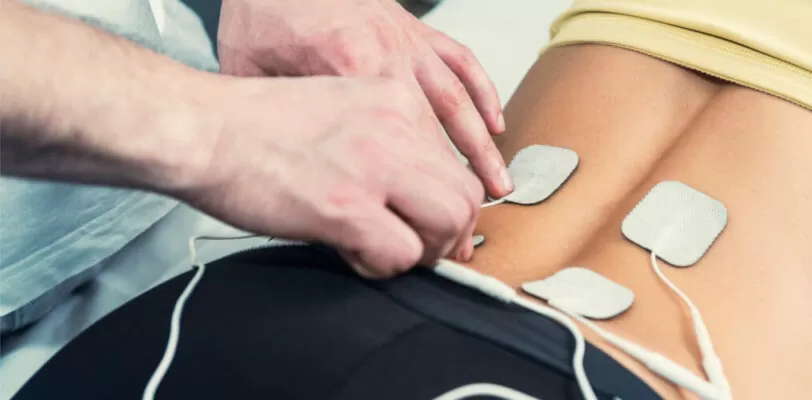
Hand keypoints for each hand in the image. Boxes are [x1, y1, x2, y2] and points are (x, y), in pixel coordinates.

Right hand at [181, 76, 485, 276]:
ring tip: (390, 252)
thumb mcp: (340, 110)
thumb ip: (384, 142)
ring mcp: (373, 167)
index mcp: (394, 101)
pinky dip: (384, 267)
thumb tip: (411, 191)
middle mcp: (394, 129)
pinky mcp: (346, 207)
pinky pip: (401, 254)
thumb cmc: (255, 126)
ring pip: (449, 223)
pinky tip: (354, 255)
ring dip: (427, 252)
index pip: (454, 163)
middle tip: (420, 248)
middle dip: (451, 234)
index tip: (431, 225)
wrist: (202, 128)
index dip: (448, 205)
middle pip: (466, 196)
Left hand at [217, 0, 510, 195]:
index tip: (421, 229)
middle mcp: (389, 54)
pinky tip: (495, 125)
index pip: (395, 142)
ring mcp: (408, 42)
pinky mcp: (417, 30)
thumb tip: (286, 174)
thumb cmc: (264, 11)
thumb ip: (278, 126)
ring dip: (480, 148)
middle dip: (455, 184)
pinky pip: (462, 61)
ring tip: (497, 187)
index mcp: (351, 64)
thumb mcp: (249, 70)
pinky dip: (484, 94)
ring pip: (458, 101)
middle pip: (433, 130)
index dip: (413, 192)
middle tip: (467, 224)